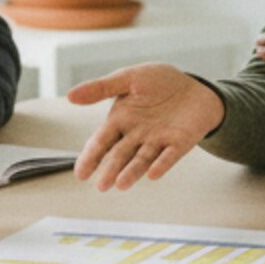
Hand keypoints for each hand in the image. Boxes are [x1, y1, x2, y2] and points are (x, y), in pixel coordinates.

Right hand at [68, 62, 226, 191]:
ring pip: (142, 159)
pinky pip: (169, 155)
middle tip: (102, 185)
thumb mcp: (128, 78)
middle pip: (120, 155)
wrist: (194, 86)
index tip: (81, 173)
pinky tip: (152, 174)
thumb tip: (70, 96)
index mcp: (121, 121)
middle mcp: (137, 136)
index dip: (91, 156)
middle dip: (111, 170)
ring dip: (132, 172)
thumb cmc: (159, 83)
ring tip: (121, 184)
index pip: (101, 142)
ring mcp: (158, 141)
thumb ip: (101, 88)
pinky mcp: (179, 143)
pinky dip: (161, 164)